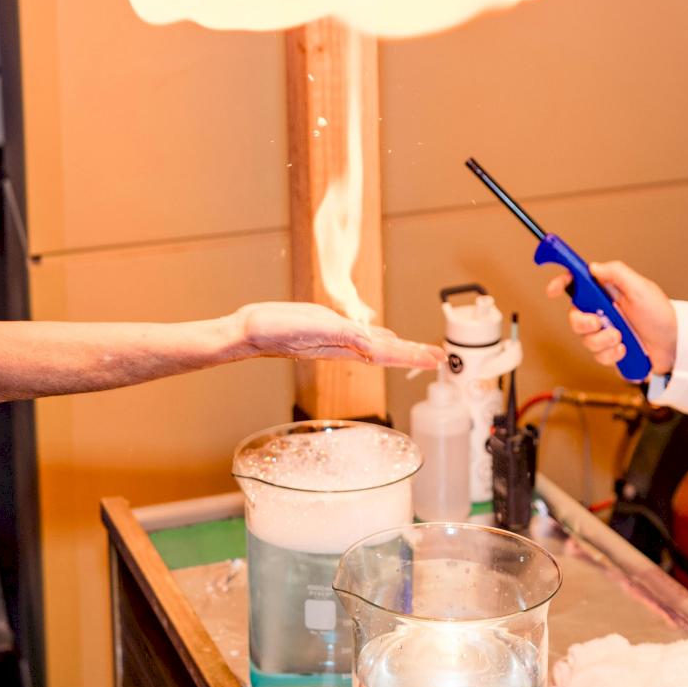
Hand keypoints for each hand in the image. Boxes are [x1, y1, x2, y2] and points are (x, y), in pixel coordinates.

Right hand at [234, 302, 443, 369]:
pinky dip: (377, 338)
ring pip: (376, 345)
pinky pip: (360, 337)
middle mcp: (344, 346)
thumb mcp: (310, 328)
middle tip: (439, 357)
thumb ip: (342, 334)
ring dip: (399, 348)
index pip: (387, 353)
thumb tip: (372, 344)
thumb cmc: (274, 330)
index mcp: (344, 346)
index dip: (412, 355)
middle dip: (414, 354)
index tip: (436, 358)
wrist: (248, 331)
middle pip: (387, 352)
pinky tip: (382, 338)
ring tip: (420, 350)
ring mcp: (335, 340)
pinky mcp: (326, 330)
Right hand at [547, 259, 677, 379]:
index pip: (576, 284)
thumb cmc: (660, 314)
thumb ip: (616, 273)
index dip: (561, 283)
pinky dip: (611, 354)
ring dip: (602, 340)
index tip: (553, 290)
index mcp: (605, 293)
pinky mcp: (610, 352)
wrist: (674, 345)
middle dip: (584, 323)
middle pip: (574, 317)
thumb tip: (592, 267)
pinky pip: (597, 356)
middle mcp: (602, 312)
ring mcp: (605, 333)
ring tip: (621, 338)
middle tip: (598, 322)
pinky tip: (625, 350)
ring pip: (585, 340)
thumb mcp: (640, 288)